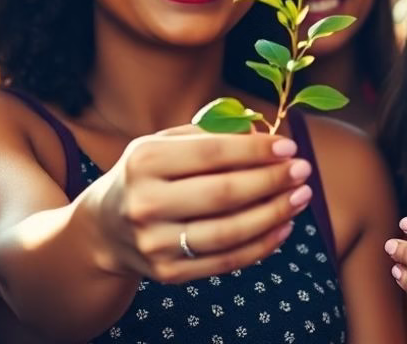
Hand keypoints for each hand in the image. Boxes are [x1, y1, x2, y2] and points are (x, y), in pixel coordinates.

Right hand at [80, 126, 313, 284]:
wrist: (104, 229)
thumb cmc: (145, 176)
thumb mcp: (162, 144)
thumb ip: (208, 134)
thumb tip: (261, 133)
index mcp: (144, 161)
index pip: (211, 153)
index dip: (255, 150)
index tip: (288, 146)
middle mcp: (146, 203)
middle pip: (224, 193)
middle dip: (271, 181)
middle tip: (303, 171)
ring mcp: (156, 243)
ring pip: (229, 232)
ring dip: (273, 214)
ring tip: (300, 197)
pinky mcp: (168, 273)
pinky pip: (226, 262)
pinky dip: (261, 245)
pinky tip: (282, 227)